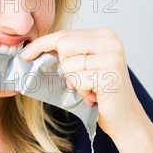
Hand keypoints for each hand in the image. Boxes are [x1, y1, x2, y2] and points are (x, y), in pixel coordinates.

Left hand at [19, 27, 144, 138]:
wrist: (125, 118)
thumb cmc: (102, 93)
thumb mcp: (84, 67)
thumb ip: (67, 53)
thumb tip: (34, 49)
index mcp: (105, 35)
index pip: (65, 34)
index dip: (42, 43)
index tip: (26, 53)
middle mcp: (111, 42)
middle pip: (64, 44)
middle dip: (64, 66)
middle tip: (80, 80)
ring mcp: (112, 57)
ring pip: (68, 64)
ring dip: (75, 82)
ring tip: (91, 89)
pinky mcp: (109, 75)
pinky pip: (77, 80)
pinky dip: (81, 91)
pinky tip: (95, 95)